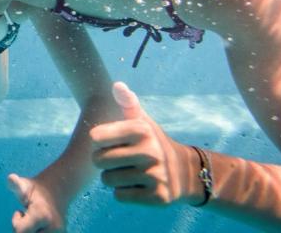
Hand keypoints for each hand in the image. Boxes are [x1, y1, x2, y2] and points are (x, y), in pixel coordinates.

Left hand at [8, 173, 65, 232]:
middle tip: (26, 218)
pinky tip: (38, 227)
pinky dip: (36, 232)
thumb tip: (11, 178)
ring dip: (29, 232)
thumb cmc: (36, 189)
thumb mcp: (25, 184)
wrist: (57, 191)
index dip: (16, 223)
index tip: (19, 211)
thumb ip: (16, 184)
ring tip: (32, 223)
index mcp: (42, 215)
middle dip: (23, 230)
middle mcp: (53, 228)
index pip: (20, 232)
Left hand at [90, 82, 198, 205]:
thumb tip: (117, 85)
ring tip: (130, 172)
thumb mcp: (143, 121)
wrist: (185, 172)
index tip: (112, 142)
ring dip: (114, 178)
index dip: (100, 141)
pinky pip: (119, 196)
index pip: (95, 137)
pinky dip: (124, 192)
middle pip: (98, 160)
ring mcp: (154, 175)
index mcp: (141, 130)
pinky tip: (138, 185)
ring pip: (107, 180)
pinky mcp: (157, 196)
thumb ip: (128, 103)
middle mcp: (149, 151)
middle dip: (104, 162)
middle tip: (121, 160)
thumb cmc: (153, 143)